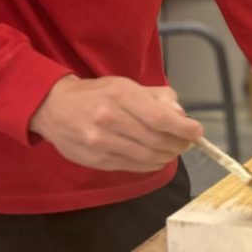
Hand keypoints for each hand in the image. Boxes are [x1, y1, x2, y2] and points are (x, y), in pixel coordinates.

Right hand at [29, 75, 203, 171]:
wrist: (54, 108)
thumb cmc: (97, 93)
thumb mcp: (126, 84)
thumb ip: (156, 97)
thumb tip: (181, 115)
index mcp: (120, 94)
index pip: (160, 118)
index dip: (184, 128)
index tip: (197, 131)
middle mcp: (110, 118)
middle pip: (156, 139)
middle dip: (178, 143)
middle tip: (188, 142)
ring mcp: (101, 142)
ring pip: (146, 156)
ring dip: (167, 155)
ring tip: (174, 150)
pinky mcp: (96, 160)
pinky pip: (133, 166)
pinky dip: (151, 164)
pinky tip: (157, 158)